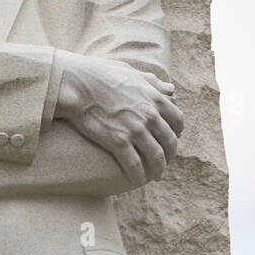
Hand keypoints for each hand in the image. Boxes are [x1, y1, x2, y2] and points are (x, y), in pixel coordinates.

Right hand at [54, 52, 182, 186]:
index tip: (171, 139)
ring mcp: (135, 129)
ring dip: (158, 170)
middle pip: (170, 142)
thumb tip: (171, 90)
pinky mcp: (118, 141)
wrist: (77, 83)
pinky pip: (134, 165)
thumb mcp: (131, 72)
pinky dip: (139, 176)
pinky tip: (137, 181)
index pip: (177, 120)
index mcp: (155, 98)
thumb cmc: (100, 74)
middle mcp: (150, 115)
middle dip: (170, 155)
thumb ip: (153, 83)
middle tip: (165, 162)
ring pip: (156, 157)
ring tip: (156, 176)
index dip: (177, 133)